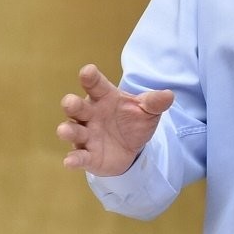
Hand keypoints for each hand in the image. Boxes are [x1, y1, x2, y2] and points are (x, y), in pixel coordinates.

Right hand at [56, 64, 174, 176]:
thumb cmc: (133, 122)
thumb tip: (169, 95)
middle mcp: (90, 114)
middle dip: (71, 104)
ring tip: (65, 131)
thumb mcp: (147, 111)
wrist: (131, 149)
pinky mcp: (87, 155)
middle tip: (71, 103)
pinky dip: (73, 159)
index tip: (88, 72)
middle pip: (76, 106)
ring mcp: (86, 134)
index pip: (95, 84)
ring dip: (67, 130)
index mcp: (104, 97)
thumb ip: (155, 102)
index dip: (90, 77)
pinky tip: (70, 162)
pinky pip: (78, 156)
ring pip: (72, 130)